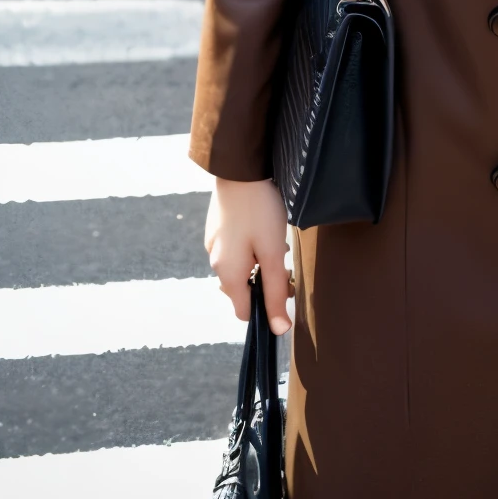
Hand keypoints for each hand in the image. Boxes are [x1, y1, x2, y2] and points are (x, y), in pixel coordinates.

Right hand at [205, 176, 291, 334]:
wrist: (239, 168)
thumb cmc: (259, 211)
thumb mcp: (273, 253)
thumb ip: (275, 292)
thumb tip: (279, 330)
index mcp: (228, 275)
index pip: (244, 311)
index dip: (266, 307)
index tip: (284, 287)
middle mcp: (215, 262)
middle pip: (242, 289)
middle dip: (264, 281)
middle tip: (284, 258)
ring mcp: (213, 243)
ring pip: (239, 267)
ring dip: (258, 261)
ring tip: (275, 238)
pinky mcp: (216, 227)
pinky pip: (234, 248)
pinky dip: (249, 246)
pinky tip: (262, 225)